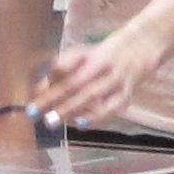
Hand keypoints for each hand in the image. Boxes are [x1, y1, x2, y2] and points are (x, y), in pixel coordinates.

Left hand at [32, 22, 162, 130]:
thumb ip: (60, 72)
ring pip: (92, 94)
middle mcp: (102, 64)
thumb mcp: (81, 56)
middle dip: (53, 98)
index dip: (48, 78)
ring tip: (51, 121)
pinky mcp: (127, 93)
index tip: (32, 92)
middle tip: (34, 112)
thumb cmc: (102, 57)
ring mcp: (116, 79)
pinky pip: (111, 107)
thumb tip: (37, 92)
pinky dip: (96, 117)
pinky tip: (80, 124)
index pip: (65, 64)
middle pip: (75, 81)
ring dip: (70, 108)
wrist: (140, 48)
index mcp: (87, 54)